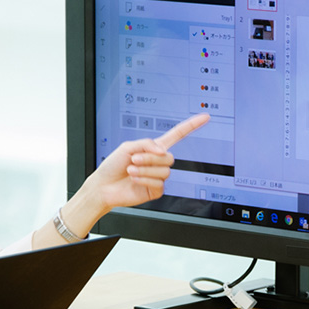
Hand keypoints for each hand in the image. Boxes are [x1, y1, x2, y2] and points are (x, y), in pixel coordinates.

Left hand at [70, 113, 209, 227]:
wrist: (103, 187)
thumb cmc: (112, 166)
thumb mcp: (128, 146)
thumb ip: (147, 144)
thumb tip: (162, 151)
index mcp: (153, 148)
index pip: (177, 135)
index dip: (191, 126)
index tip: (204, 117)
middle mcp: (158, 162)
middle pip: (169, 157)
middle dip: (150, 158)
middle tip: (134, 159)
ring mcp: (158, 177)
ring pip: (164, 170)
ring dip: (144, 170)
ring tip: (131, 170)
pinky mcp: (155, 191)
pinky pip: (158, 183)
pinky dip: (144, 180)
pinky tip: (134, 180)